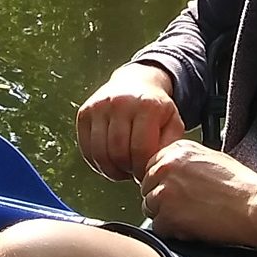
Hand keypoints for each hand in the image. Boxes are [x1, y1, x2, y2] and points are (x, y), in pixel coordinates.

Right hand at [77, 63, 183, 181]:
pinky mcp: (84, 113)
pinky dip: (96, 163)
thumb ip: (168, 146)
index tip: (146, 174)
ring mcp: (99, 107)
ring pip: (99, 153)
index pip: (140, 149)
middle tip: (133, 173)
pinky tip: (109, 162)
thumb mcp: (172, 123)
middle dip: (127, 171)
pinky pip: (86, 149)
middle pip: (118, 153)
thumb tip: (154, 168)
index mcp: (147, 106)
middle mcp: (120, 103)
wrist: (134, 82)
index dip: (142, 169)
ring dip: (111, 170)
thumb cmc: (156, 109)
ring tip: (122, 170)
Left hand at [140, 140, 256, 248]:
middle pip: (148, 188)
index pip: (152, 167)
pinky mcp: (168, 216)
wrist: (254, 206)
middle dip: (162, 200)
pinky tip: (192, 228)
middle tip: (185, 208)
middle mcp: (166, 167)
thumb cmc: (241, 186)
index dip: (163, 183)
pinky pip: (158, 227)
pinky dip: (172, 232)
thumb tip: (170, 174)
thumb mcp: (211, 158)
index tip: (175, 192)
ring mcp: (165, 192)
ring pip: (150, 208)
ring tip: (192, 217)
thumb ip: (185, 162)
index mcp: (177, 150)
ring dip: (166, 216)